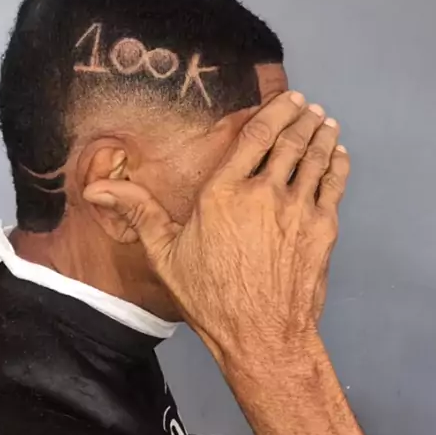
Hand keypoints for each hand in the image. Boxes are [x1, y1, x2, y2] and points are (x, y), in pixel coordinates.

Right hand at [84, 92, 349, 366]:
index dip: (274, 112)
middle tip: (308, 105)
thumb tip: (97, 189)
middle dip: (301, 117)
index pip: (255, 136)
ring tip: (324, 122)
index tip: (286, 99)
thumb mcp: (166, 254)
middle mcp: (263, 193)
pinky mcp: (322, 229)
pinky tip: (338, 154)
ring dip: (321, 134)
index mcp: (223, 193)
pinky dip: (338, 163)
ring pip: (314, 157)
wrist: (261, 335)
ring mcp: (297, 210)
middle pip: (289, 141)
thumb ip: (139, 211)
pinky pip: (334, 184)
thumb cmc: (211, 298)